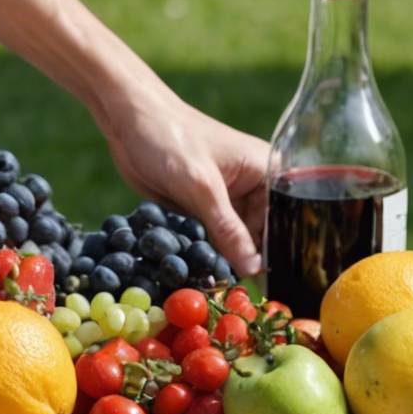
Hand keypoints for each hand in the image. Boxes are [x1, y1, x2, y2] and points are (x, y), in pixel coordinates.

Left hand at [95, 91, 269, 276]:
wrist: (128, 121)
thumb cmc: (171, 139)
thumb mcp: (202, 187)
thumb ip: (228, 229)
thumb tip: (254, 268)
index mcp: (267, 172)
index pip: (284, 221)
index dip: (278, 251)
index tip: (270, 284)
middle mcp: (252, 188)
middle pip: (260, 237)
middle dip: (246, 261)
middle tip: (236, 291)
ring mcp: (225, 200)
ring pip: (232, 242)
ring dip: (221, 260)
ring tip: (214, 285)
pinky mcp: (200, 209)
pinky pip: (209, 239)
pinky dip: (202, 253)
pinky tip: (196, 271)